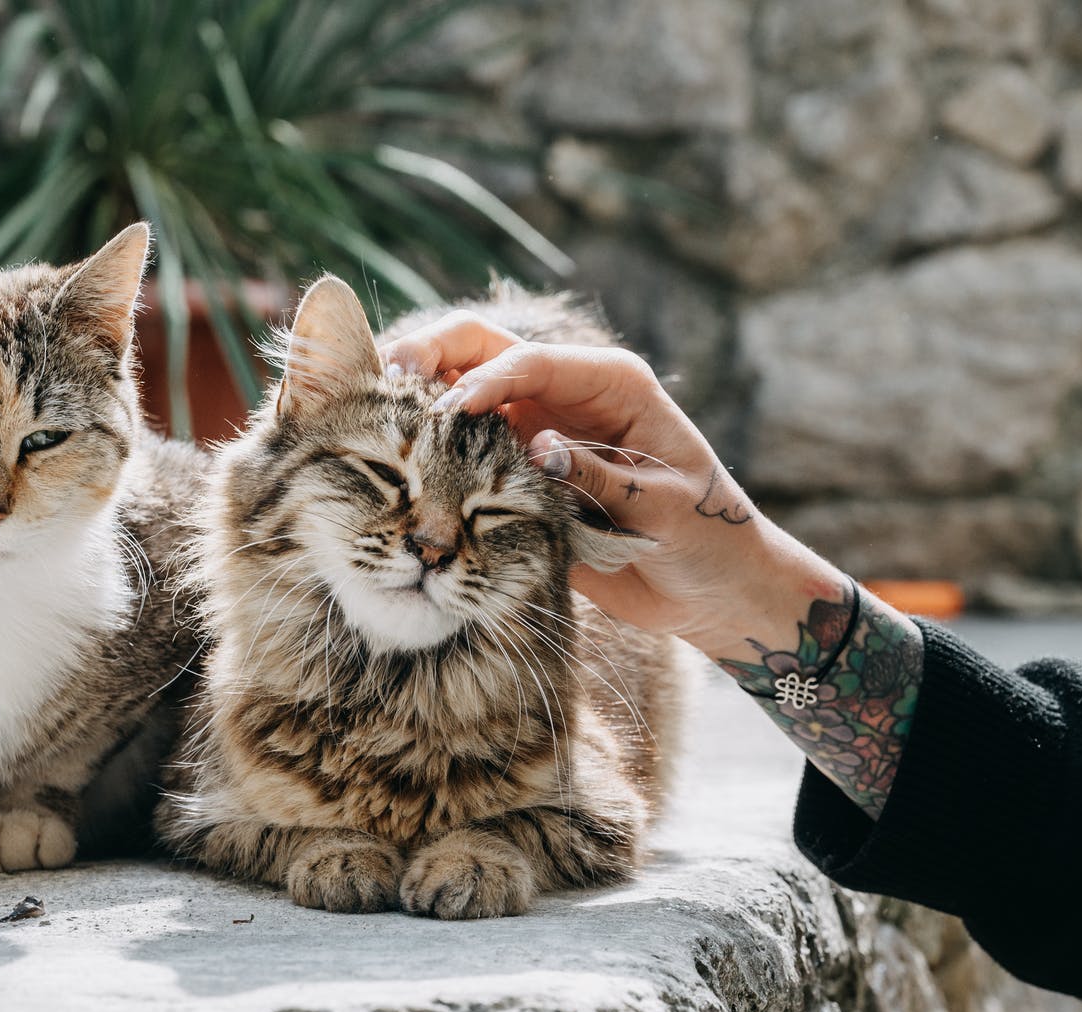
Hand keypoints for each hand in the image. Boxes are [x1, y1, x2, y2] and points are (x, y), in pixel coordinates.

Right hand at [383, 312, 845, 659]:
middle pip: (483, 351)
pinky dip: (427, 444)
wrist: (708, 589)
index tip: (445, 411)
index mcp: (611, 384)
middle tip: (384, 377)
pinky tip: (391, 453)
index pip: (530, 364)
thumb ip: (600, 475)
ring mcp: (536, 429)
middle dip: (431, 357)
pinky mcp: (518, 470)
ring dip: (418, 395)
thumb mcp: (662, 508)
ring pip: (462, 391)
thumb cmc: (705, 540)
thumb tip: (540, 447)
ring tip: (372, 408)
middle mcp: (565, 395)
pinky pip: (463, 446)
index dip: (483, 381)